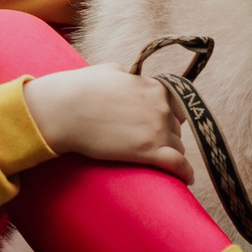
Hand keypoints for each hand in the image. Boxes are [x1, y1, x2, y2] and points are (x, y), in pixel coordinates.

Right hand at [22, 66, 193, 182]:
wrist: (65, 110)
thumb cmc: (81, 89)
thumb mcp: (110, 71)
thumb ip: (128, 76)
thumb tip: (130, 78)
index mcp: (155, 87)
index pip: (176, 105)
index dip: (169, 116)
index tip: (162, 125)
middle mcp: (161, 106)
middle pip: (176, 127)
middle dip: (167, 135)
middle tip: (153, 144)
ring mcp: (157, 129)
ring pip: (178, 146)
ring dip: (172, 152)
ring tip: (166, 163)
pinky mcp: (149, 151)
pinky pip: (178, 164)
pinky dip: (185, 172)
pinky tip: (187, 179)